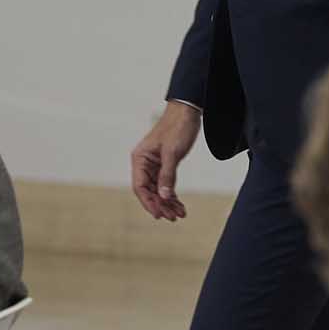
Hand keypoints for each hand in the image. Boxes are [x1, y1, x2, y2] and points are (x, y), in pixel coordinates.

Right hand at [130, 102, 200, 221]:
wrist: (188, 111)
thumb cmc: (177, 127)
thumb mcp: (173, 152)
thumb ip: (168, 175)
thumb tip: (164, 196)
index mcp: (140, 159)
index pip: (140, 187)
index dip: (148, 202)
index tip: (159, 215)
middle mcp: (144, 163)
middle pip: (149, 191)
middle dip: (161, 205)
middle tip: (173, 218)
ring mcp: (154, 165)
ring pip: (158, 189)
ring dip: (168, 202)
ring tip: (179, 214)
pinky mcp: (165, 164)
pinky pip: (166, 184)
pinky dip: (172, 194)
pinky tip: (179, 205)